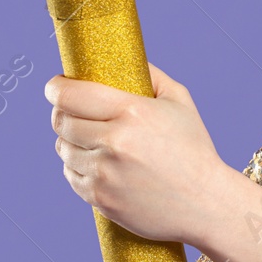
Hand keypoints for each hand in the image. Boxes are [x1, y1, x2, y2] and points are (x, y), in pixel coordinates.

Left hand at [45, 63, 227, 244]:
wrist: (206, 204)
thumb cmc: (194, 150)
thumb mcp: (179, 102)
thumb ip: (149, 75)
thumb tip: (122, 57)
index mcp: (132, 112)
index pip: (70, 95)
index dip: (55, 88)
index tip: (55, 87)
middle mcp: (114, 142)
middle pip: (61, 121)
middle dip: (61, 112)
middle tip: (71, 111)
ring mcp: (104, 173)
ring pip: (62, 149)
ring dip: (69, 141)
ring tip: (88, 139)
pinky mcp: (100, 198)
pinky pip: (70, 175)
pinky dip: (77, 167)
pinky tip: (96, 163)